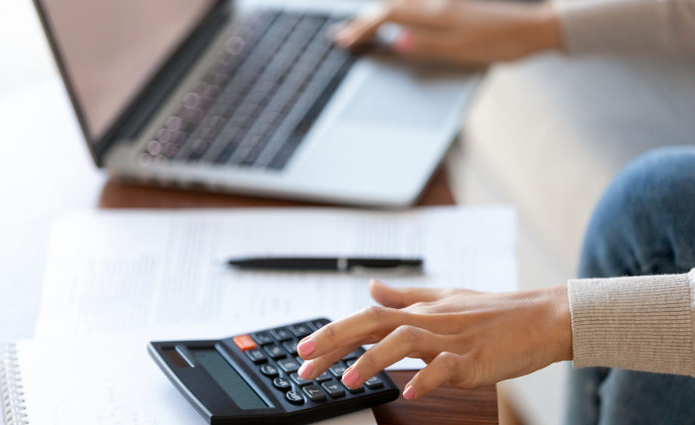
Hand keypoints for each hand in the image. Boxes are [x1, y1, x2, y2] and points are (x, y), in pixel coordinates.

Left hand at [297, 279, 570, 399]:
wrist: (544, 317)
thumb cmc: (496, 311)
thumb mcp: (445, 298)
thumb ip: (405, 295)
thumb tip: (370, 287)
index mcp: (420, 310)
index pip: (367, 317)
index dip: (333, 332)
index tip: (304, 350)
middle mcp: (430, 320)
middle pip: (375, 323)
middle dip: (336, 340)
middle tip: (305, 362)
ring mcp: (452, 338)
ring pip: (405, 341)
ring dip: (373, 360)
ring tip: (347, 380)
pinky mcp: (475, 358)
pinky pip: (446, 366)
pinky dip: (426, 378)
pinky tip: (407, 392)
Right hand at [334, 0, 562, 64]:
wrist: (534, 29)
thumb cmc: (502, 43)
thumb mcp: (463, 50)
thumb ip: (428, 45)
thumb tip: (397, 42)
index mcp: (437, 13)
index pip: (388, 16)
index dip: (363, 27)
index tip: (343, 40)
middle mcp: (438, 3)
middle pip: (390, 7)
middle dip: (363, 21)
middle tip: (341, 35)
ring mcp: (445, 3)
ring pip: (401, 5)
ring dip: (377, 16)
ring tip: (360, 29)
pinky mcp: (453, 7)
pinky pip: (415, 7)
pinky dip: (395, 15)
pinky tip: (393, 22)